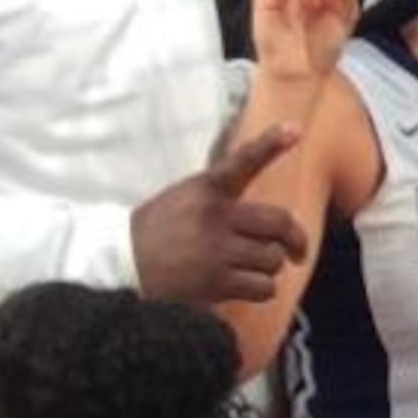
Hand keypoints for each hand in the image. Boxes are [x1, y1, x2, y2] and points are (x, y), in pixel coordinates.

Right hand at [131, 122, 311, 304]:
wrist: (121, 262)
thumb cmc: (160, 229)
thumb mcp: (185, 196)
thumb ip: (222, 193)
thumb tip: (267, 204)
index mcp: (206, 189)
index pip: (242, 161)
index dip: (270, 144)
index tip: (295, 129)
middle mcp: (213, 216)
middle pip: (279, 224)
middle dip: (295, 240)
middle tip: (297, 251)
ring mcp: (215, 250)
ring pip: (273, 259)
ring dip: (268, 267)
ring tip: (248, 267)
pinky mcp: (215, 283)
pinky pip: (264, 287)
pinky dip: (261, 289)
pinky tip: (244, 285)